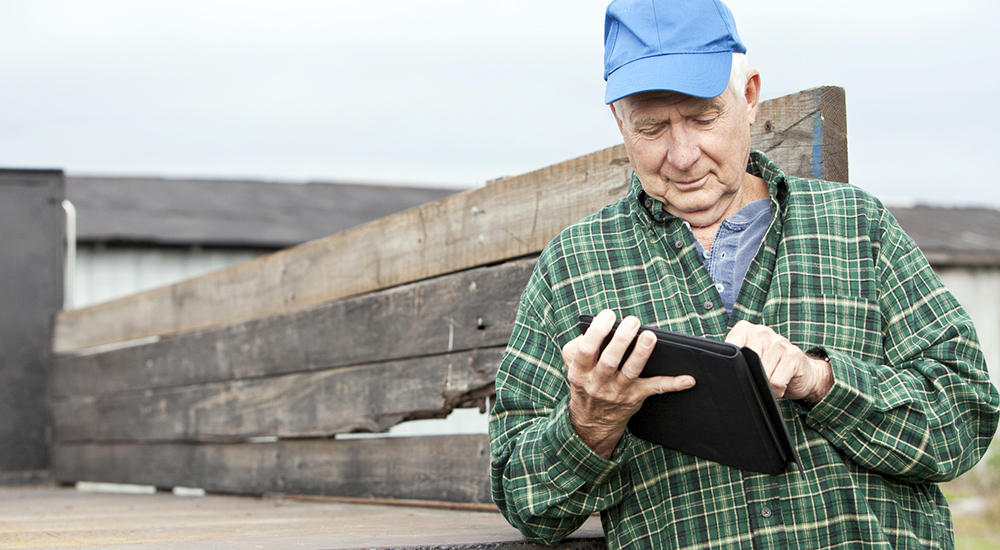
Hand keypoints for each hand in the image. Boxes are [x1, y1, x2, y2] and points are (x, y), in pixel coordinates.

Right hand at [563, 310, 695, 457]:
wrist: (592, 419)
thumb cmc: (585, 382)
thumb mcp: (572, 365)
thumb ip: (577, 346)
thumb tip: (595, 325)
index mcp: (580, 370)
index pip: (586, 350)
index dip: (596, 332)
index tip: (607, 316)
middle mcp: (598, 382)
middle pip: (610, 360)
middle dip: (621, 340)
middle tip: (632, 322)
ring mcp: (617, 391)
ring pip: (630, 372)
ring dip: (641, 354)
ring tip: (650, 337)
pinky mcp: (635, 397)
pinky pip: (655, 389)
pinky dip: (673, 384)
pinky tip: (688, 379)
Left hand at [725, 320, 832, 402]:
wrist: (806, 372)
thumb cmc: (773, 366)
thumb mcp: (750, 360)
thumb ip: (737, 362)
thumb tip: (721, 373)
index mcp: (746, 330)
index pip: (730, 345)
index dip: (730, 362)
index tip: (732, 371)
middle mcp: (762, 332)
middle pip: (746, 363)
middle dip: (749, 377)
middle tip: (757, 379)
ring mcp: (779, 342)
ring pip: (761, 374)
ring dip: (764, 386)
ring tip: (770, 382)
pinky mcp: (793, 355)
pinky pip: (776, 382)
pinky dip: (776, 391)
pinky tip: (780, 386)